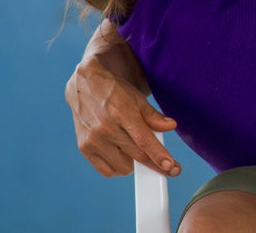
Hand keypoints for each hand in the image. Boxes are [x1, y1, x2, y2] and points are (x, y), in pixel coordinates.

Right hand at [65, 61, 177, 176]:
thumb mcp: (137, 99)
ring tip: (137, 151)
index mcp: (121, 113)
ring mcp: (92, 140)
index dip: (158, 155)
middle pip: (136, 155)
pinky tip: (123, 157)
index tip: (170, 167)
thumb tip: (171, 126)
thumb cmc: (114, 92)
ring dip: (135, 164)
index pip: (143, 140)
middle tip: (168, 166)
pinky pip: (106, 170)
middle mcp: (105, 128)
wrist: (84, 86)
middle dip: (155, 164)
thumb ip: (153, 116)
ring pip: (123, 167)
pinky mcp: (84, 148)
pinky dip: (118, 168)